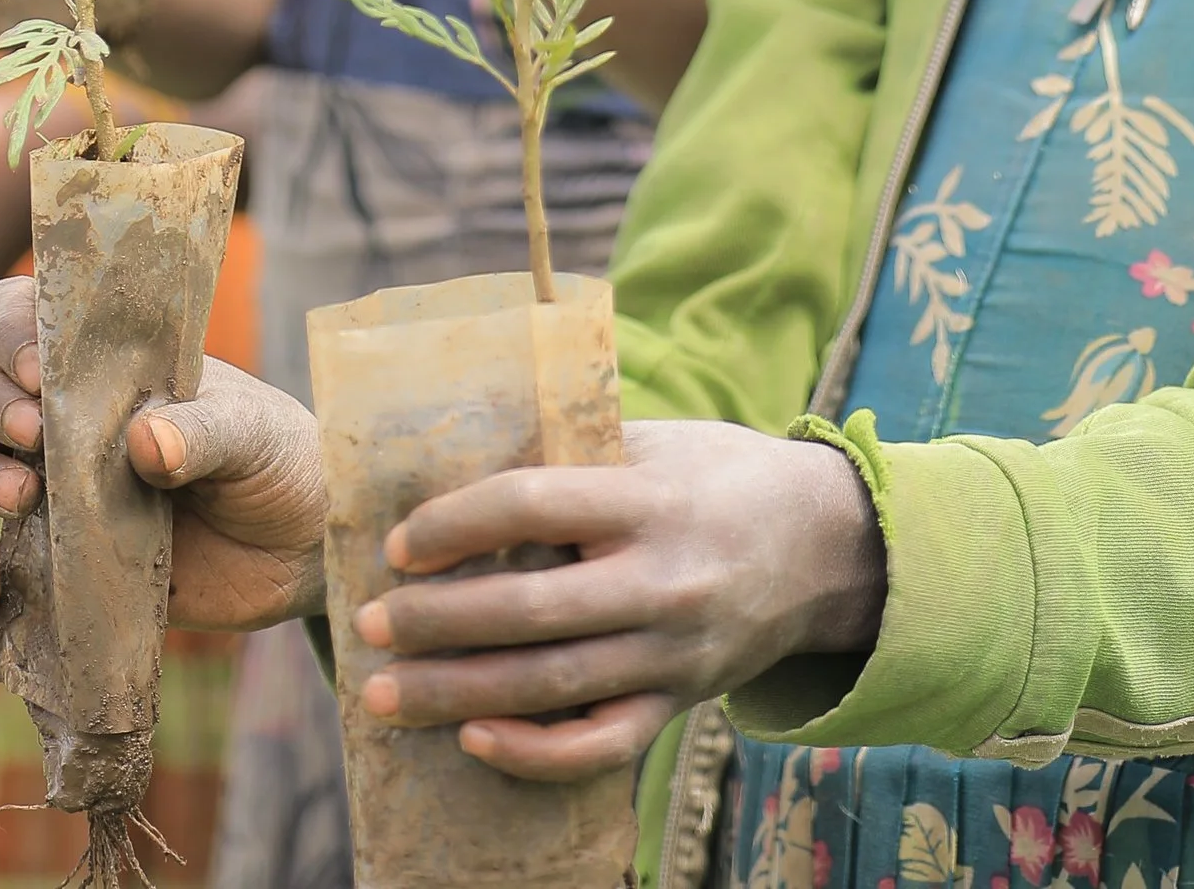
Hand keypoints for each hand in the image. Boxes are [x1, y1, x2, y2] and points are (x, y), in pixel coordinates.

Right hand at [0, 272, 328, 634]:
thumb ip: (203, 431)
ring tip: (24, 498)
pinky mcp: (42, 569)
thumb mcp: (253, 432)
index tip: (43, 369)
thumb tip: (145, 444)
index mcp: (100, 358)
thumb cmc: (273, 458)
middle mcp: (55, 413)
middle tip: (37, 432)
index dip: (10, 329)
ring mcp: (40, 488)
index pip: (17, 309)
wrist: (296, 550)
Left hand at [352, 420, 885, 778]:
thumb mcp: (658, 441)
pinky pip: (600, 746)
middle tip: (367, 625)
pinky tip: (472, 739)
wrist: (825, 547)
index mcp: (651, 498)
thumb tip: (463, 456)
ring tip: (384, 696)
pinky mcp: (680, 705)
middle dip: (437, 622)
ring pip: (552, 687)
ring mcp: (674, 653)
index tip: (398, 542)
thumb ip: (576, 452)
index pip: (534, 504)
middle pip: (531, 611)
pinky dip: (532, 753)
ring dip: (457, 694)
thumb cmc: (719, 475)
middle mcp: (663, 580)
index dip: (457, 524)